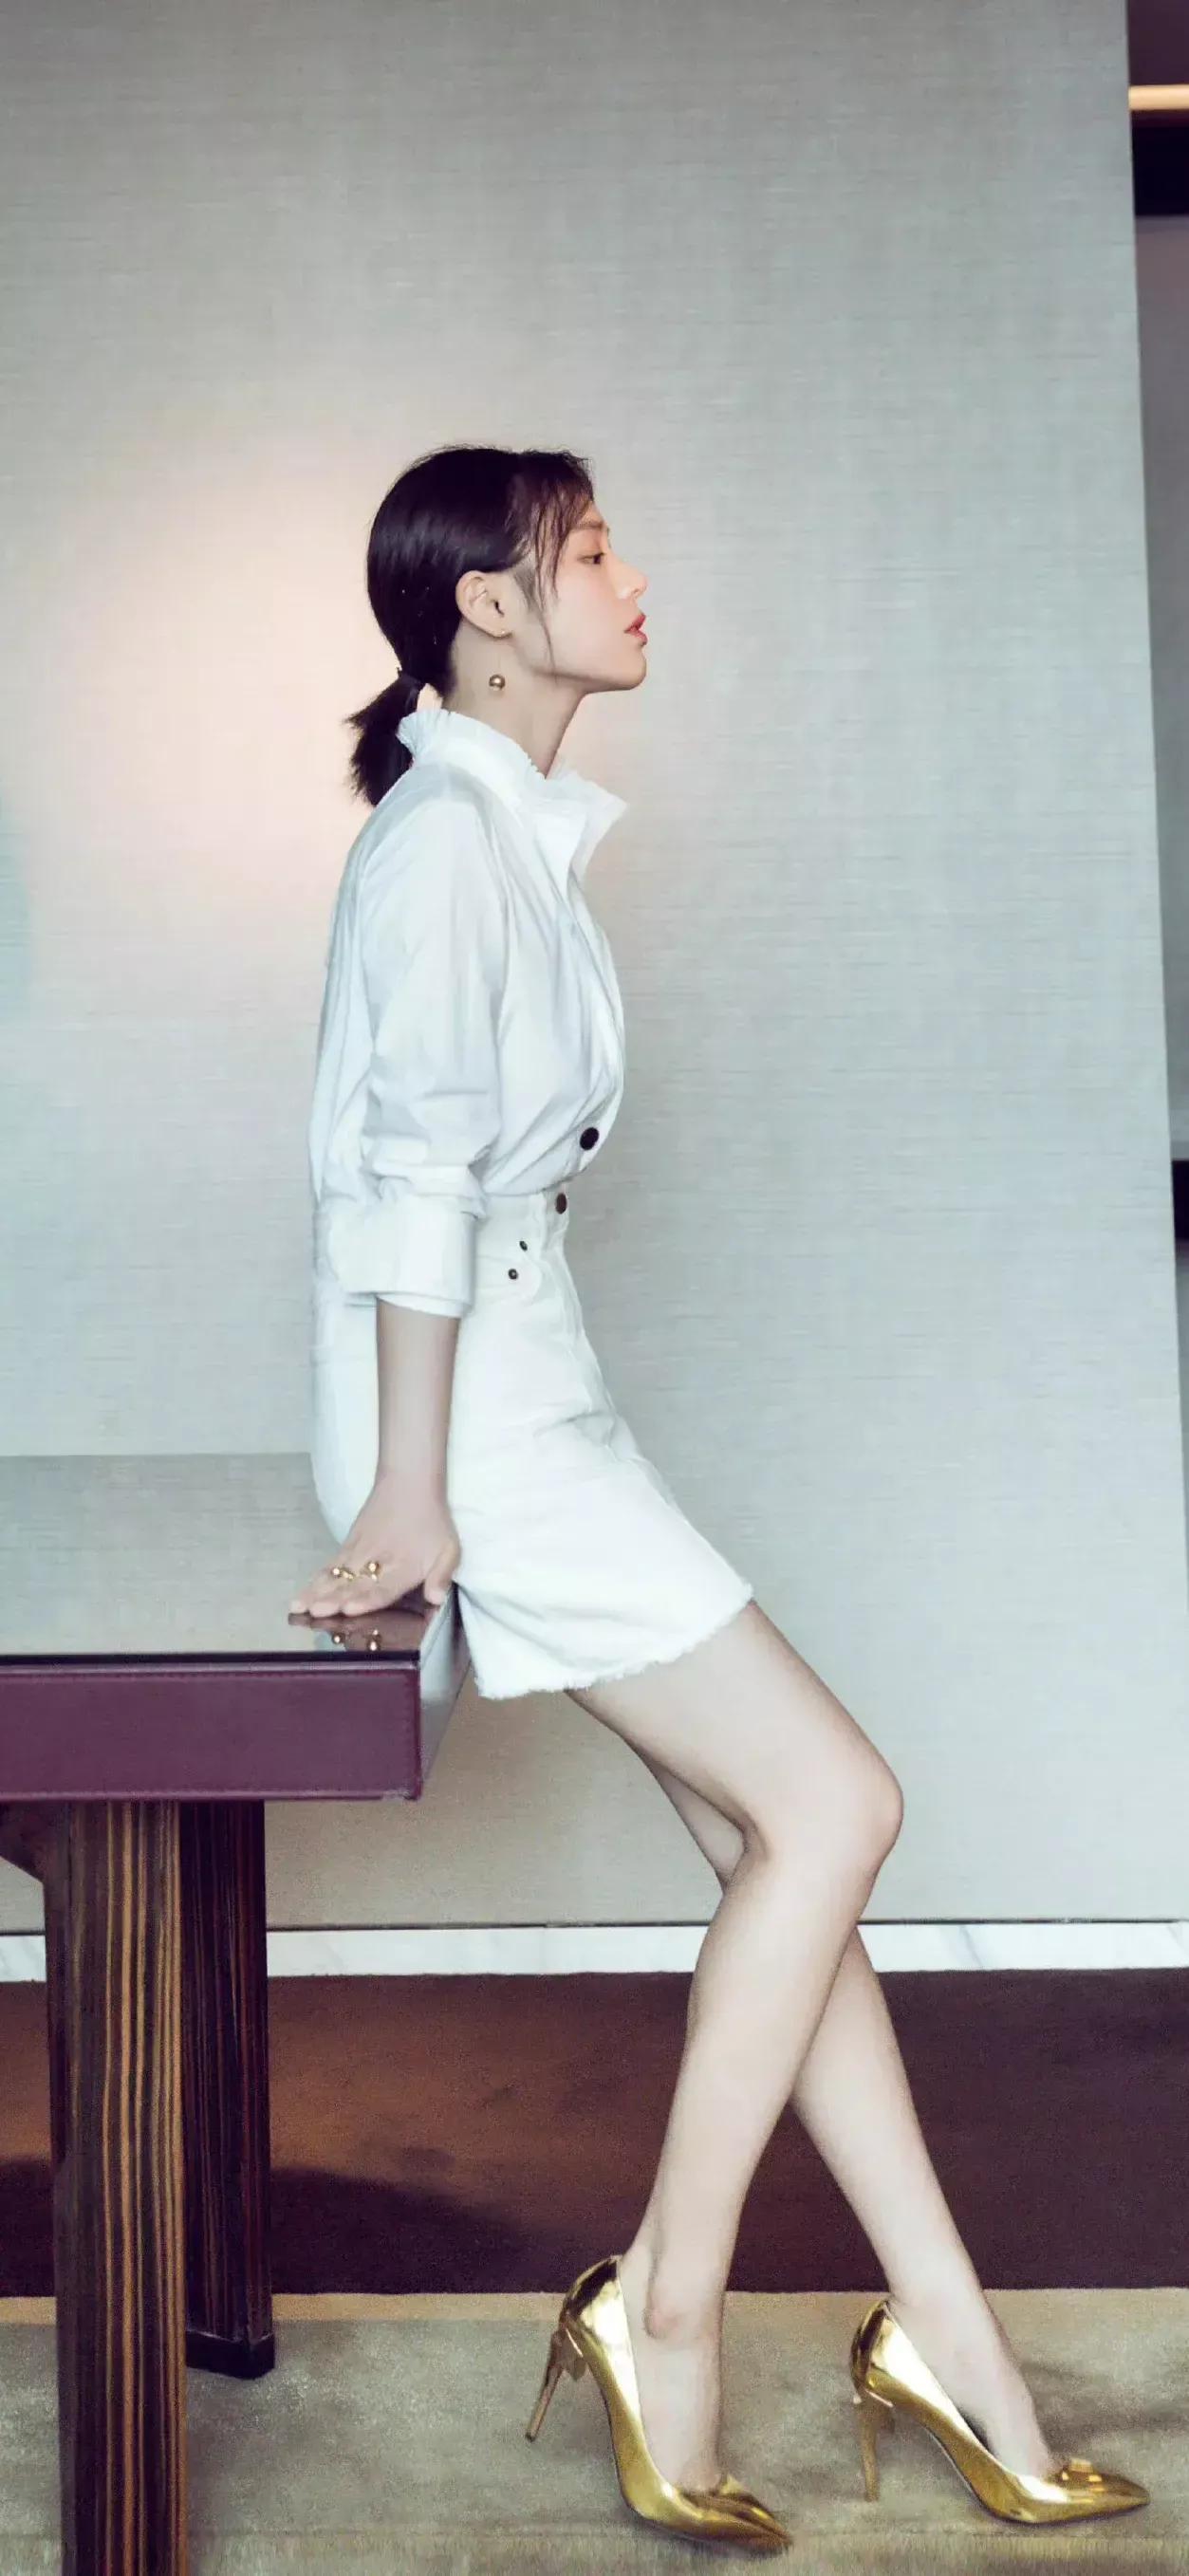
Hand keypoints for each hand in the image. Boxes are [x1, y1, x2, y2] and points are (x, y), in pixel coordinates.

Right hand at [288, 1469, 460, 1619]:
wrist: (409, 1484)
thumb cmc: (431, 1521)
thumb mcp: (448, 1549)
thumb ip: (442, 1576)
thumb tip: (436, 1598)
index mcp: (404, 1567)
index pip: (383, 1587)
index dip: (366, 1599)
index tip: (349, 1608)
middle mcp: (378, 1561)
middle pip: (354, 1584)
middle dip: (333, 1599)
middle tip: (315, 1611)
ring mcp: (359, 1553)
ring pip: (336, 1576)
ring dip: (317, 1592)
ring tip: (299, 1606)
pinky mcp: (347, 1546)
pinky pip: (329, 1567)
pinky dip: (315, 1581)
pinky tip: (301, 1595)